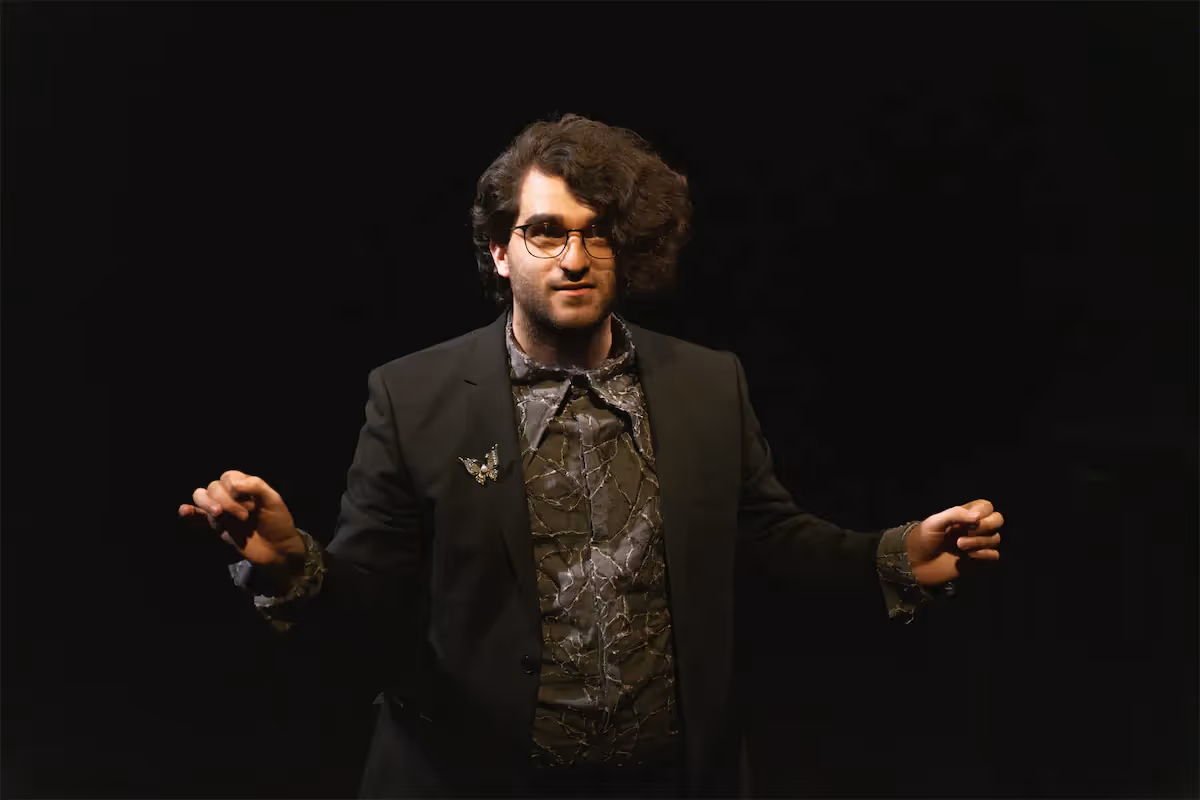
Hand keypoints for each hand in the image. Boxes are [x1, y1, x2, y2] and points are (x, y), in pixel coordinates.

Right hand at [178, 470, 303, 566]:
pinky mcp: (217, 526)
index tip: (250, 501)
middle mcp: (232, 496)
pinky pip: (198, 517)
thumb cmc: (278, 523)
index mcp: (245, 486)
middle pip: (213, 487)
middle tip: (244, 516)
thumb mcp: (273, 500)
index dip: (234, 486)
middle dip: (226, 500)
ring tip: (219, 514)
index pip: (228, 477)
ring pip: (202, 497)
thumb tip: (232, 484)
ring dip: (208, 504)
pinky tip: (184, 510)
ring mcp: (223, 511)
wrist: (277, 550)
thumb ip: (256, 486)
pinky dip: (189, 512)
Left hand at [907, 499, 1003, 585]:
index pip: (987, 506)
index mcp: (964, 515)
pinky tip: (968, 557)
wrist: (916, 563)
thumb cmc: (923, 539)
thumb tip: (977, 516)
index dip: (983, 511)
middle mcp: (974, 528)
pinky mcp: (977, 560)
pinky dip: (984, 555)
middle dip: (986, 526)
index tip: (971, 518)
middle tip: (968, 531)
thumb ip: (955, 515)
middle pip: (998, 520)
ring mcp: (976, 544)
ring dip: (979, 541)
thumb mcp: (935, 522)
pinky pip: (994, 555)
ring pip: (995, 538)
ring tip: (959, 546)